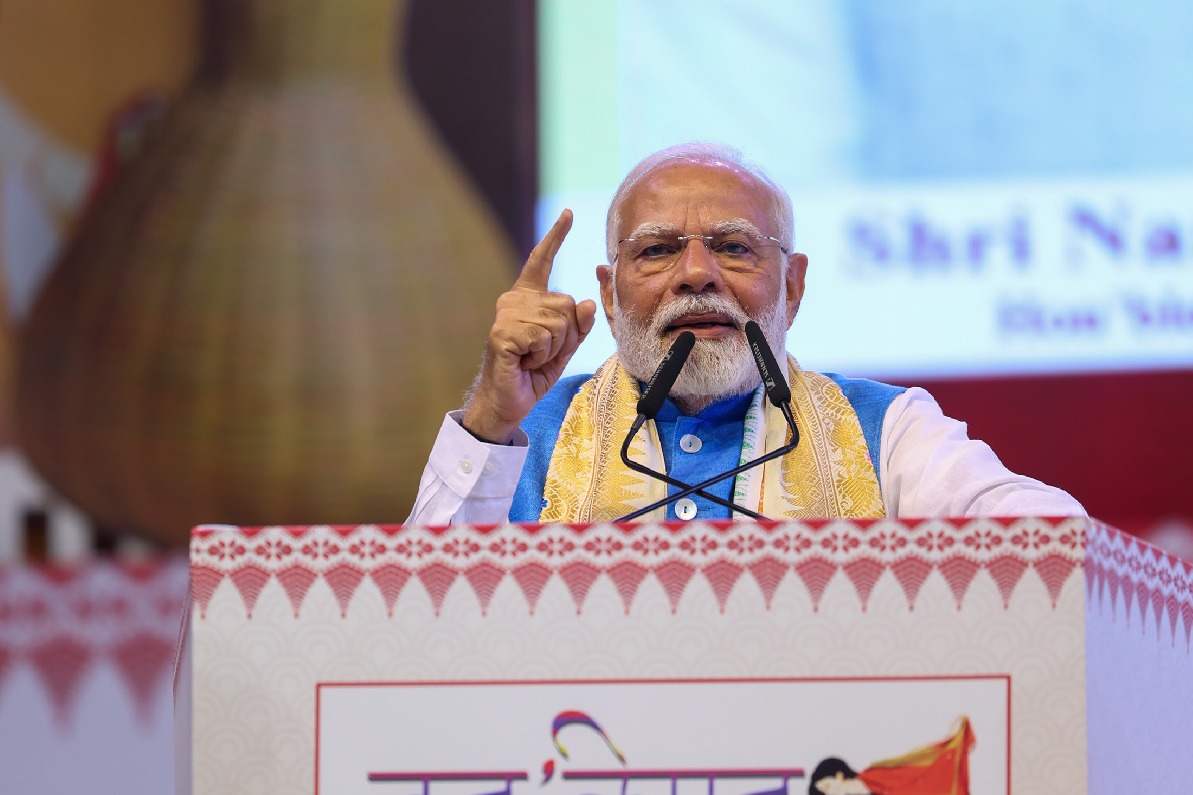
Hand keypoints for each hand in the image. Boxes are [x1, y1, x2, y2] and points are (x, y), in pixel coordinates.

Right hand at [462, 210, 597, 443]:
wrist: (508, 402)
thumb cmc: (532, 374)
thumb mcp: (564, 348)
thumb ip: (578, 326)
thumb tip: (586, 302)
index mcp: (527, 298)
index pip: (542, 261)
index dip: (556, 237)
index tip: (569, 214)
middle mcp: (514, 300)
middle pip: (566, 304)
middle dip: (565, 336)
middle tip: (540, 353)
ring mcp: (505, 315)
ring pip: (558, 322)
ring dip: (553, 348)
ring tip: (531, 358)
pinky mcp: (502, 333)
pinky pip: (543, 336)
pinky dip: (541, 355)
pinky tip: (524, 361)